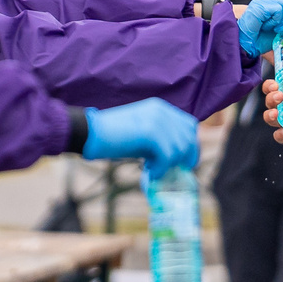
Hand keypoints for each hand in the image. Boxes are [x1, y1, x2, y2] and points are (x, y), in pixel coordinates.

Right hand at [82, 98, 200, 176]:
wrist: (91, 132)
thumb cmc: (113, 137)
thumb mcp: (142, 133)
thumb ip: (160, 138)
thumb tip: (177, 157)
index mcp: (161, 108)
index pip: (189, 125)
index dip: (191, 145)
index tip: (185, 163)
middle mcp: (162, 111)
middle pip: (188, 137)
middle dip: (184, 158)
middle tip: (169, 170)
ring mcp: (157, 120)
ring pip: (180, 149)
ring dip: (168, 165)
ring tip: (151, 170)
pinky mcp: (151, 132)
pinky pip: (167, 156)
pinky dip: (160, 169)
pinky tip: (149, 173)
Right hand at [261, 66, 282, 147]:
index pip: (272, 88)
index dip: (269, 86)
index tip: (275, 85)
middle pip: (269, 102)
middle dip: (270, 98)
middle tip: (279, 96)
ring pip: (270, 119)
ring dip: (269, 115)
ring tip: (276, 113)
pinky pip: (279, 136)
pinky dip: (279, 134)